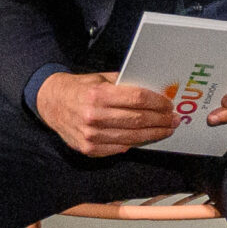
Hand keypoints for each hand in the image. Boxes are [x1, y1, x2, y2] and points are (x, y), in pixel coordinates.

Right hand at [36, 71, 176, 156]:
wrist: (52, 103)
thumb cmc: (82, 89)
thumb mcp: (102, 79)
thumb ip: (126, 85)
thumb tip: (156, 92)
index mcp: (98, 95)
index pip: (137, 99)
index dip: (157, 103)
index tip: (169, 105)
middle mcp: (93, 116)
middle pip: (137, 119)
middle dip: (161, 120)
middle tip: (174, 120)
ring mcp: (90, 135)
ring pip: (131, 137)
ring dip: (153, 134)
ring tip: (166, 130)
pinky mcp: (88, 149)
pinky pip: (119, 148)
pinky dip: (135, 143)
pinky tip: (145, 138)